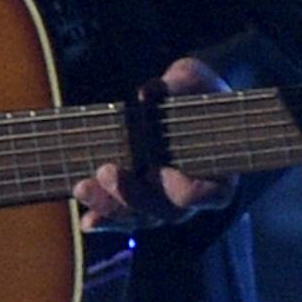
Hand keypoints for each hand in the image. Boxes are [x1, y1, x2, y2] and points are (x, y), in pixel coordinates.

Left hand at [72, 58, 236, 232]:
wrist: (188, 105)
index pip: (206, 193)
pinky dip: (104, 217)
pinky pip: (123, 216)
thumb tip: (147, 93)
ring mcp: (165, 203)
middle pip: (165, 211)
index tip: (159, 169)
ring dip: (109, 206)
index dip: (184, 188)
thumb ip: (179, 85)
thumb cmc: (198, 94)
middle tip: (107, 172)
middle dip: (132, 195)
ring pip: (140, 217)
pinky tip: (86, 221)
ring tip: (83, 188)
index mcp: (219, 173)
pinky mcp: (140, 203)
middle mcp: (193, 198)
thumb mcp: (195, 80)